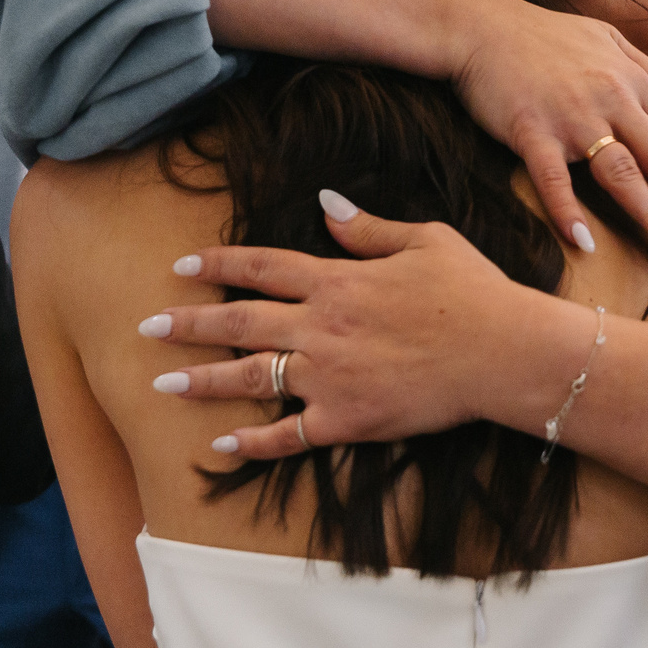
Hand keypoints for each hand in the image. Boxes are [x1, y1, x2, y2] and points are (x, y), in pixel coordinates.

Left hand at [140, 193, 565, 459]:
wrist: (501, 351)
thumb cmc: (472, 290)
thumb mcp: (424, 239)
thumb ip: (367, 228)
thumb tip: (325, 204)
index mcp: (338, 279)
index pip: (262, 267)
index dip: (218, 266)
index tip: (182, 267)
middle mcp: (322, 326)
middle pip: (240, 322)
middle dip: (188, 324)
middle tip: (146, 327)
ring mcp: (329, 376)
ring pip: (250, 378)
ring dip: (201, 380)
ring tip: (160, 382)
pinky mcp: (346, 419)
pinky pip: (288, 435)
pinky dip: (253, 442)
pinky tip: (223, 444)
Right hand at [449, 0, 647, 255]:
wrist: (481, 24)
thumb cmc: (545, 36)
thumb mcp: (609, 41)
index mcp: (632, 82)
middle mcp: (611, 100)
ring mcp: (571, 117)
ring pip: (620, 171)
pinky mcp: (531, 129)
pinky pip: (552, 177)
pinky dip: (567, 210)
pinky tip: (584, 242)